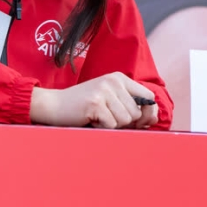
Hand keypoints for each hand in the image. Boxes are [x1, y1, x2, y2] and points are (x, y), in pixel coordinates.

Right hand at [31, 72, 158, 128]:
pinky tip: (91, 120)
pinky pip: (111, 125)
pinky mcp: (95, 103)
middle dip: (125, 122)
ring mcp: (104, 91)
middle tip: (107, 117)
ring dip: (112, 125)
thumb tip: (153, 118)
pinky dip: (102, 127)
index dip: (148, 112)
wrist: (53, 105)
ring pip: (125, 120)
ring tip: (98, 117)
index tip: (140, 122)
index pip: (148, 96)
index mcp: (119, 78)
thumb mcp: (109, 98)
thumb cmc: (83, 106)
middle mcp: (114, 81)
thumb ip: (130, 105)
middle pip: (137, 112)